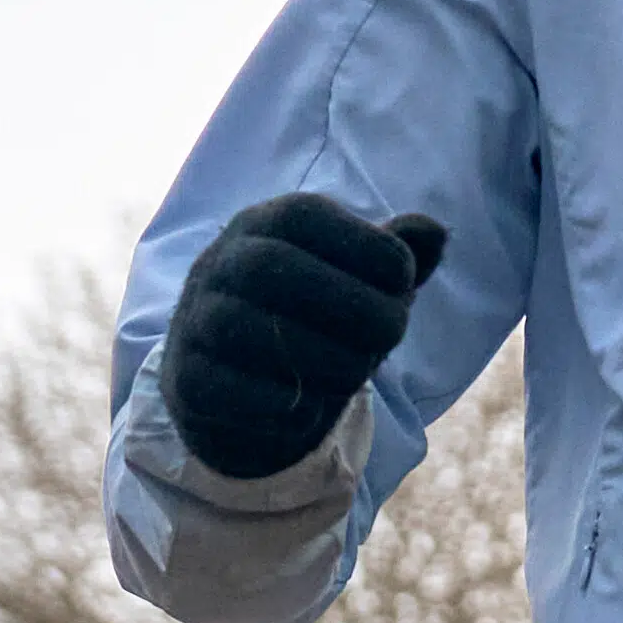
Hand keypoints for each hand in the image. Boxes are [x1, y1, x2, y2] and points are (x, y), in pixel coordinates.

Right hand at [155, 194, 442, 479]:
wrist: (236, 375)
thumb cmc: (315, 315)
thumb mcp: (359, 277)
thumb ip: (399, 254)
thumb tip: (435, 234)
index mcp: (265, 223)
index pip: (308, 215)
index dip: (371, 249)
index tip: (405, 284)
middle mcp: (221, 263)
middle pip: (271, 269)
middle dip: (351, 306)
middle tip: (393, 334)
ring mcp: (196, 321)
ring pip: (246, 331)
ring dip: (324, 359)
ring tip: (357, 375)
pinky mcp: (187, 381)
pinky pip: (227, 391)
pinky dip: (283, 404)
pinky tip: (311, 407)